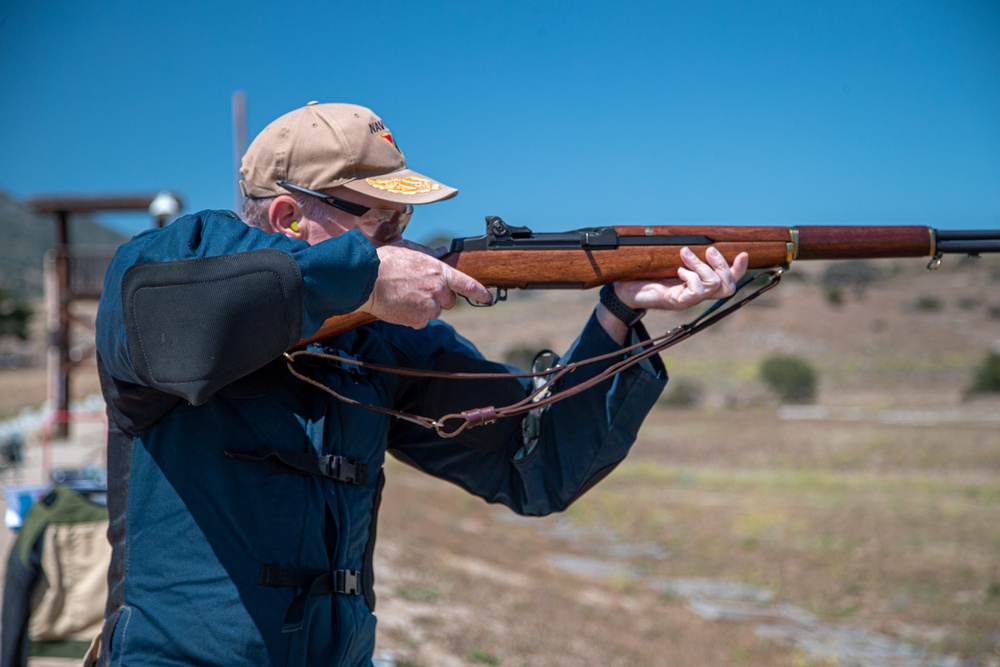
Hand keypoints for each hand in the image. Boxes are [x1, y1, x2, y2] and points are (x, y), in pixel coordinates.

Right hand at [362, 242, 492, 328]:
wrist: (366, 278)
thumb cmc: (384, 262)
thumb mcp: (410, 250)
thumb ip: (430, 253)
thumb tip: (443, 251)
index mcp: (438, 270)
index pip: (466, 284)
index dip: (480, 293)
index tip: (488, 299)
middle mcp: (437, 288)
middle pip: (450, 301)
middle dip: (439, 298)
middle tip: (419, 291)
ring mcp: (429, 305)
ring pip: (434, 312)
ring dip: (424, 308)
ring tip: (405, 296)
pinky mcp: (418, 318)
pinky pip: (421, 322)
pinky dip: (413, 317)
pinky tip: (401, 306)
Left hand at [617, 246, 748, 310]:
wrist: (625, 291)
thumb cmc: (646, 275)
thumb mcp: (668, 261)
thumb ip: (684, 254)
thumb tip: (694, 236)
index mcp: (700, 284)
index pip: (729, 280)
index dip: (739, 269)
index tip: (743, 253)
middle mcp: (698, 294)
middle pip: (728, 286)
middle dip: (723, 266)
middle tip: (710, 250)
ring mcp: (689, 299)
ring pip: (713, 285)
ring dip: (702, 266)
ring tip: (685, 253)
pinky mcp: (677, 302)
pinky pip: (695, 292)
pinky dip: (690, 277)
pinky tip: (678, 270)